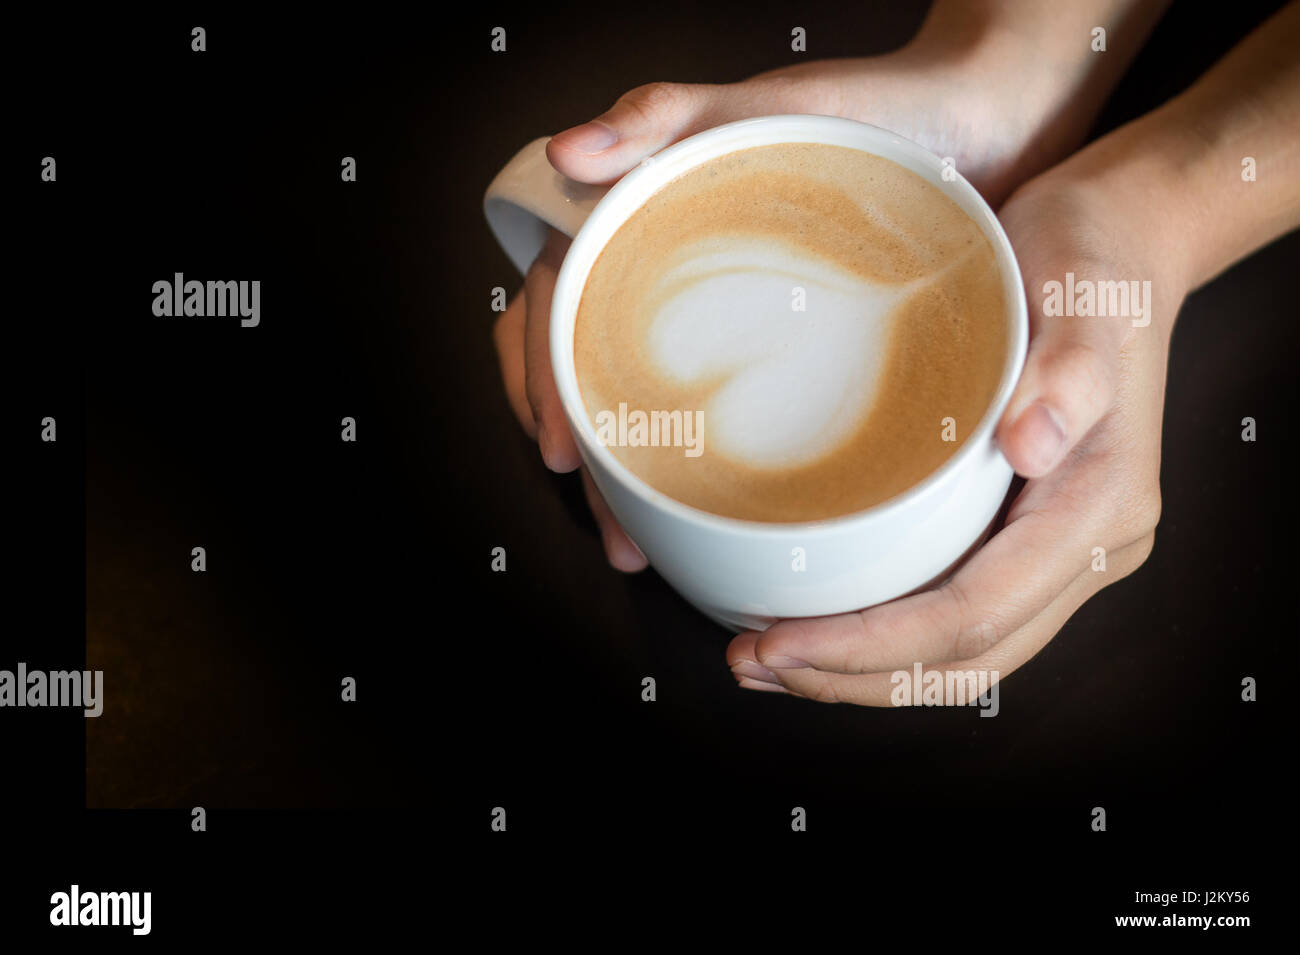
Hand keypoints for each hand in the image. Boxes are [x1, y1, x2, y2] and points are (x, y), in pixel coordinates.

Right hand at [494, 19, 1129, 568]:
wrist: (992, 125)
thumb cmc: (881, 108)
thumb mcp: (761, 107)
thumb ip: (659, 116)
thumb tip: (565, 153)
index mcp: (645, 222)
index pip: (560, 308)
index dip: (547, 381)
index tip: (566, 452)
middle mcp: (674, 272)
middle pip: (591, 370)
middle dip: (590, 454)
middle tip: (616, 528)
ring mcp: (729, 312)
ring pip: (646, 399)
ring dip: (633, 474)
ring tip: (644, 539)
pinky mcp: (787, 344)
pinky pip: (724, 407)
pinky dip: (701, 461)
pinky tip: (709, 507)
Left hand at [727, 169, 1175, 701]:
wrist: (1120, 240)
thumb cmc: (1091, 263)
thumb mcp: (1079, 294)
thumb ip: (1067, 370)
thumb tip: (1032, 444)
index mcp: (1100, 507)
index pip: (976, 615)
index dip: (874, 645)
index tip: (779, 642)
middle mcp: (1085, 549)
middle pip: (966, 658)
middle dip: (853, 676)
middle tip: (750, 662)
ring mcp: (1057, 550)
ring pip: (961, 655)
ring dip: (863, 673)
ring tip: (766, 662)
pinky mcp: (1021, 534)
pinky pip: (956, 615)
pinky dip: (885, 637)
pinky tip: (820, 626)